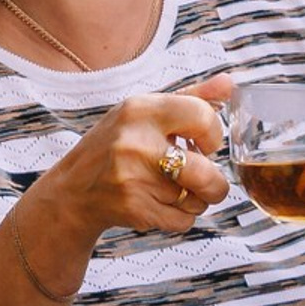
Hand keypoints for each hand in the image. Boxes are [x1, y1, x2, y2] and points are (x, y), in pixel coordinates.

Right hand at [20, 75, 235, 248]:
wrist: (74, 190)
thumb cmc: (116, 145)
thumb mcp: (146, 112)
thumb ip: (191, 97)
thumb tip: (230, 83)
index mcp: (141, 110)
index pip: (203, 117)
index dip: (214, 135)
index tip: (204, 144)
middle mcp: (136, 143)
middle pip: (206, 173)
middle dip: (215, 183)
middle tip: (203, 178)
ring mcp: (133, 179)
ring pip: (197, 200)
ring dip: (195, 199)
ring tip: (174, 189)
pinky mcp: (134, 210)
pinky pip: (184, 222)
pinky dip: (180, 217)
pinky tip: (160, 203)